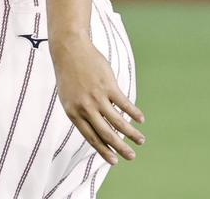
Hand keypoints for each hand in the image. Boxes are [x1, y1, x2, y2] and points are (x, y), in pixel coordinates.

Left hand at [50, 33, 145, 165]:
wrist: (69, 49)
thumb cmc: (69, 75)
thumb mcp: (68, 98)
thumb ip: (81, 114)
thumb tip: (97, 129)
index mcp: (74, 113)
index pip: (91, 137)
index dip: (104, 150)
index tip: (114, 161)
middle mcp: (86, 108)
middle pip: (106, 133)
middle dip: (120, 147)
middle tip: (131, 157)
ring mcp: (97, 96)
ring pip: (118, 121)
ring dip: (131, 133)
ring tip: (141, 140)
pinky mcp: (108, 85)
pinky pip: (123, 103)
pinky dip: (133, 113)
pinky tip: (141, 119)